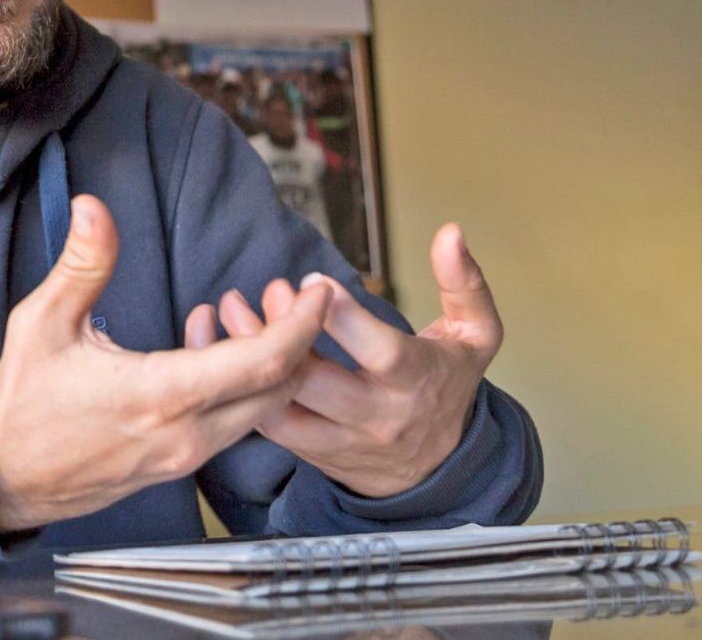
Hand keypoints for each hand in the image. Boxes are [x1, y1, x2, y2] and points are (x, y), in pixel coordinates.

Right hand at [0, 195, 332, 533]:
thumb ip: (81, 265)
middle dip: (302, 338)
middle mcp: (186, 433)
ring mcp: (188, 455)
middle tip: (296, 294)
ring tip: (257, 314)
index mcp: (160, 394)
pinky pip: (238, 423)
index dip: (302, 324)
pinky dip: (248, 385)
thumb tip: (95, 208)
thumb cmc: (24, 402)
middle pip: (282, 388)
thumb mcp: (41, 323)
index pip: (262, 361)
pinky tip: (216, 347)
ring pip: (265, 410)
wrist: (6, 478)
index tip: (318, 289)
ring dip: (276, 363)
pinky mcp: (182, 463)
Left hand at [215, 224, 500, 497]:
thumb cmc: (449, 385)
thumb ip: (464, 283)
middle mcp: (376, 415)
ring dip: (248, 358)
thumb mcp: (475, 335)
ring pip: (282, 406)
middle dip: (285, 332)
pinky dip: (242, 385)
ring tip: (231, 311)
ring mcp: (341, 439)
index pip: (380, 352)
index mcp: (416, 380)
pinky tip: (226, 344)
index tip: (314, 280)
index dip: (344, 317)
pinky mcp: (311, 453)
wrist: (439, 469)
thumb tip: (451, 232)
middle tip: (269, 288)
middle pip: (318, 380)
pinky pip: (268, 425)